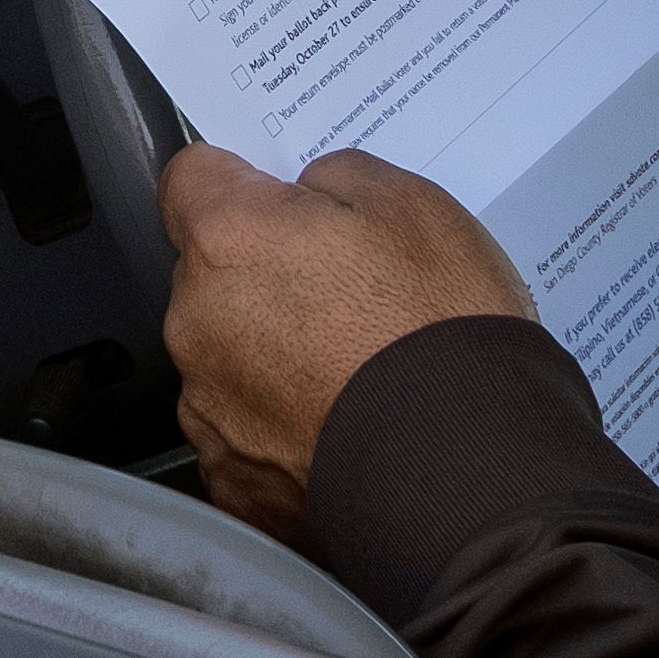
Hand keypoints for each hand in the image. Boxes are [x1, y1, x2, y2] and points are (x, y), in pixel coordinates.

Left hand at [158, 142, 533, 537]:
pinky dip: (283, 431)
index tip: (275, 195)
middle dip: (263, 276)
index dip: (236, 181)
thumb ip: (338, 174)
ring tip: (355, 372)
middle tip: (346, 295)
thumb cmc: (440, 333)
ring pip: (226, 360)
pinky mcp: (234, 483)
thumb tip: (310, 191)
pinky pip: (246, 438)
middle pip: (210, 277)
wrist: (468, 469)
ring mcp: (209, 412)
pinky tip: (344, 429)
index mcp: (229, 241)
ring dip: (270, 358)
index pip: (190, 180)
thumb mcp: (412, 204)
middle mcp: (196, 324)